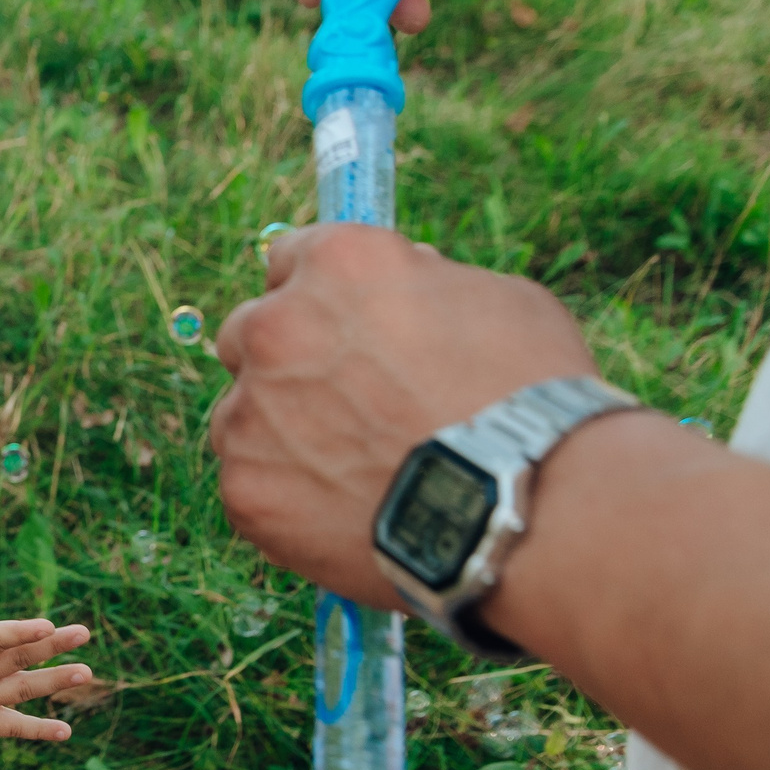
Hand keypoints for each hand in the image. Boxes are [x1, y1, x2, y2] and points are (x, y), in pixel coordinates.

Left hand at [209, 224, 599, 603]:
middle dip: (286, 361)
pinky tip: (343, 508)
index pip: (290, 260)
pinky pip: (250, 483)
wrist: (524, 508)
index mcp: (335, 263)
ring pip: (241, 414)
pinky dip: (286, 495)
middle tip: (344, 402)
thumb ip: (422, 285)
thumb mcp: (496, 300)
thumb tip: (401, 284)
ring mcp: (250, 412)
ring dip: (280, 431)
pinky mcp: (245, 488)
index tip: (338, 324)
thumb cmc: (528, 398)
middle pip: (249, 334)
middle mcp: (275, 327)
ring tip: (353, 467)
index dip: (319, 296)